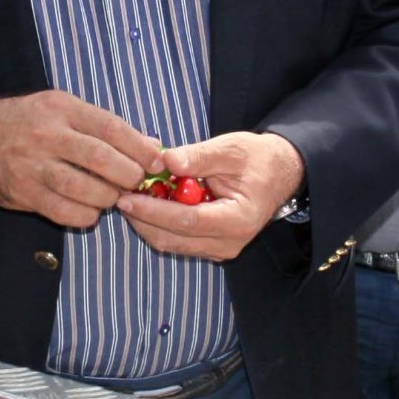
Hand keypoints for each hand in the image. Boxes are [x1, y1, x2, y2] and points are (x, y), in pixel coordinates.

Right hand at [0, 90, 160, 230]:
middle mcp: (47, 136)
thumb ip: (106, 127)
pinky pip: (66, 212)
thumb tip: (152, 146)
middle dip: (128, 175)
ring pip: (85, 189)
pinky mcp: (24, 193)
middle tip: (136, 182)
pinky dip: (87, 215)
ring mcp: (33, 166)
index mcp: (62, 108)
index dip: (140, 148)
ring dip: (108, 197)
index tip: (157, 161)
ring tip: (112, 195)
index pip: (110, 127)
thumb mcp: (64, 110)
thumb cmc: (31, 123)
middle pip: (100, 159)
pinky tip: (90, 209)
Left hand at [116, 132, 305, 262]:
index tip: (126, 197)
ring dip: (147, 222)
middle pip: (173, 238)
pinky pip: (177, 241)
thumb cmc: (256, 159)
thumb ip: (200, 156)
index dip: (153, 210)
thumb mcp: (231, 149)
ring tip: (132, 194)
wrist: (278, 175)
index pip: (186, 221)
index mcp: (237, 220)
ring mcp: (220, 249)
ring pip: (170, 243)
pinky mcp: (211, 247)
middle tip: (120, 193)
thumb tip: (166, 160)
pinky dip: (159, 223)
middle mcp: (228, 243)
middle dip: (142, 217)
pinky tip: (149, 201)